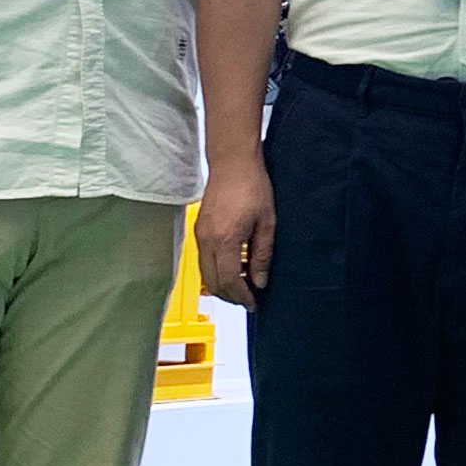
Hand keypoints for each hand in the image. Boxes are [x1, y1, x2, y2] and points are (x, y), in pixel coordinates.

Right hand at [198, 148, 274, 305]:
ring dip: (223, 283)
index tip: (253, 303)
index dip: (241, 297)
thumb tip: (259, 281)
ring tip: (245, 283)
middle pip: (213, 282)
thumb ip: (262, 255)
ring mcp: (199, 235)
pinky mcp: (199, 229)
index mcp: (225, 240)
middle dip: (231, 295)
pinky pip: (204, 259)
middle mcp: (207, 240)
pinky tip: (235, 266)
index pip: (229, 281)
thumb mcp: (267, 223)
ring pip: (206, 273)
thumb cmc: (252, 185)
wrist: (233, 162)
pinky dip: (218, 269)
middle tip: (249, 298)